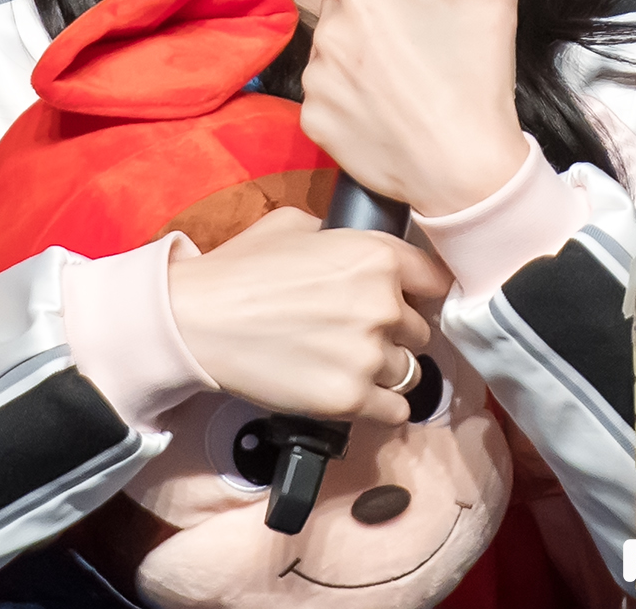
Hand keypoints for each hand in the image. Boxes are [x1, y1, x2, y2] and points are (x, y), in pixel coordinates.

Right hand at [167, 206, 448, 424]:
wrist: (199, 320)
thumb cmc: (241, 269)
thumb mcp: (296, 225)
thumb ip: (341, 237)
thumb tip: (357, 250)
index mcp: (376, 255)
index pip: (436, 278)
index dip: (422, 290)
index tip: (414, 300)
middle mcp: (383, 304)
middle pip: (421, 330)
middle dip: (396, 332)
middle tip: (361, 333)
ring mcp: (369, 355)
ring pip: (409, 372)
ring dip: (386, 370)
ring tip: (351, 365)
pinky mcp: (350, 399)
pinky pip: (394, 411)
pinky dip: (380, 406)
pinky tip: (355, 393)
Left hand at [301, 0, 529, 216]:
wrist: (465, 173)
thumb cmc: (476, 86)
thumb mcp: (494, 9)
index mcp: (365, 1)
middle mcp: (330, 36)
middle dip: (364, 0)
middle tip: (404, 22)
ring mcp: (317, 82)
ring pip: (328, 47)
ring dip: (353, 47)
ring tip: (397, 70)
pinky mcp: (314, 122)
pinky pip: (322, 93)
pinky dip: (345, 92)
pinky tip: (381, 105)